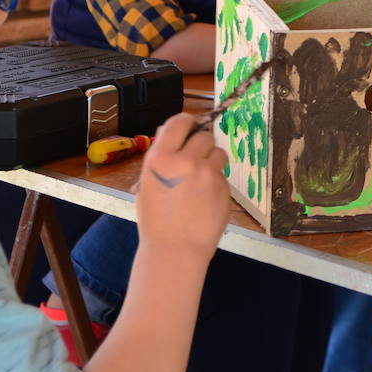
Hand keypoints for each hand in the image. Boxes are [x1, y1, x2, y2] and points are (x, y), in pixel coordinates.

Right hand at [135, 113, 229, 260]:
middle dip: (200, 145)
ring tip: (201, 179)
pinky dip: (216, 181)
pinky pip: (223, 175)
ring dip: (211, 160)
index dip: (186, 122)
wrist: (175, 249)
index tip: (190, 126)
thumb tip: (175, 135)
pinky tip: (205, 198)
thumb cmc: (156, 220)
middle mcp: (186, 161)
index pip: (179, 122)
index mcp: (161, 158)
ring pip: (218, 152)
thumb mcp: (147, 183)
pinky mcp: (224, 188)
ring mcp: (208, 174)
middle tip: (194, 159)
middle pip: (204, 136)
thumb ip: (163, 157)